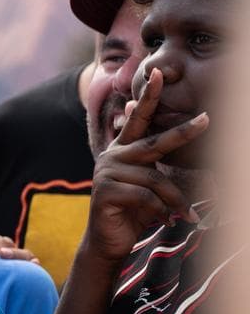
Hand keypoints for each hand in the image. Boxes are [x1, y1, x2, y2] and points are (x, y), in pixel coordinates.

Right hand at [85, 69, 206, 261]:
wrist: (109, 241)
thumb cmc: (134, 211)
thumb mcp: (151, 186)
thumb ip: (157, 165)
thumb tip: (177, 149)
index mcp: (124, 150)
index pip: (138, 118)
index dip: (148, 96)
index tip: (157, 72)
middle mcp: (114, 156)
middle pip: (154, 143)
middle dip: (182, 132)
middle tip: (207, 120)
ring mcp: (107, 172)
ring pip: (155, 178)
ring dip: (176, 200)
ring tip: (186, 216)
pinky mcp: (105, 191)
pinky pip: (146, 196)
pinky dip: (162, 211)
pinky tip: (165, 221)